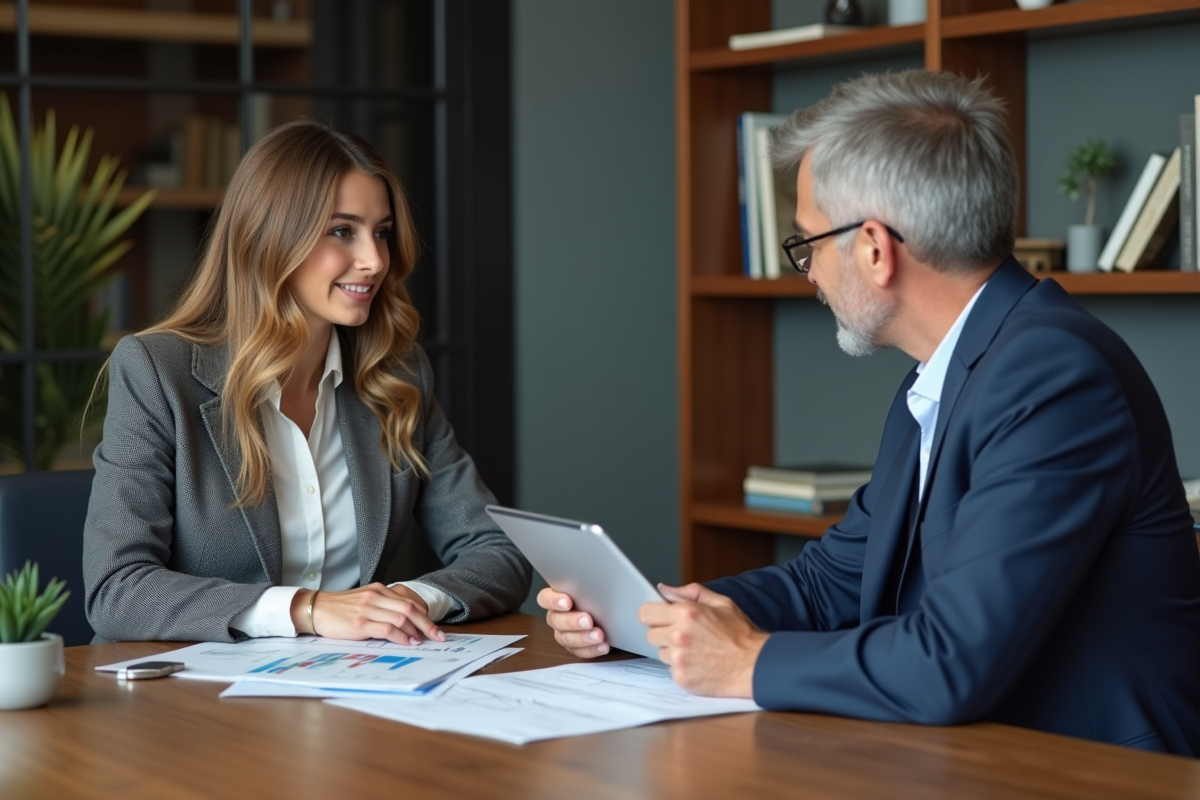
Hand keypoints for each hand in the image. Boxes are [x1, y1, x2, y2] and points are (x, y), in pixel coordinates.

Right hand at [291, 583, 445, 645]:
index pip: (408, 601)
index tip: (433, 627)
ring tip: (423, 642)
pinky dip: (401, 637)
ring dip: (416, 632)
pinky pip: (388, 629)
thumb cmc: (339, 609)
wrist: (315, 609)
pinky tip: (407, 643)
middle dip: (427, 624)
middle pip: (410, 609)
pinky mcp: (361, 623)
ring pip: (402, 618)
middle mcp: (376, 596)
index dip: (424, 615)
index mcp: (378, 590)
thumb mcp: (364, 601)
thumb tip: (404, 624)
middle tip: (439, 636)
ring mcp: (369, 609)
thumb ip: (382, 607)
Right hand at [537, 587, 609, 657]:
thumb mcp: (593, 585)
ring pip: (565, 638)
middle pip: (555, 620)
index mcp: (557, 597)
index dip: (553, 601)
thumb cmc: (598, 594)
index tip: (567, 602)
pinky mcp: (574, 646)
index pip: (545, 598)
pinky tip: (603, 646)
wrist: (610, 612)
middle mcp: (557, 616)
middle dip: (571, 621)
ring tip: (598, 635)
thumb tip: (596, 570)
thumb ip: (589, 582)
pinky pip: (578, 651)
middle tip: (587, 620)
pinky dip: (591, 650)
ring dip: (582, 638)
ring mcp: (564, 632)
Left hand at [639, 583, 767, 697]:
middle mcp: (678, 636)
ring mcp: (679, 659)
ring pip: (661, 653)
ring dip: (673, 651)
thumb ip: (690, 592)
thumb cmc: (741, 634)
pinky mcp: (682, 678)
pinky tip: (699, 663)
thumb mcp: (721, 603)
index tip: (660, 618)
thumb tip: (664, 589)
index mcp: (685, 613)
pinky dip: (681, 667)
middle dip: (664, 633)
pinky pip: (670, 669)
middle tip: (685, 635)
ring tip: (696, 650)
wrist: (755, 665)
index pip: (645, 613)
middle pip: (650, 634)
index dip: (653, 615)